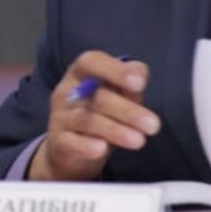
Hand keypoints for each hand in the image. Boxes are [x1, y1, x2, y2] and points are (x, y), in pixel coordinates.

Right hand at [28, 52, 155, 180]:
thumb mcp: (117, 94)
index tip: (140, 84)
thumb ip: (129, 84)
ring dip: (115, 131)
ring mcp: (60, 117)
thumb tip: (140, 73)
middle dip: (127, 111)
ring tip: (138, 140)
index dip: (115, 70)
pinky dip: (86, 146)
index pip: (92, 62)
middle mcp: (67, 92)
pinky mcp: (57, 142)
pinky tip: (101, 149)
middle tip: (153, 125)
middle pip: (97, 97)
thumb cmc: (99, 113)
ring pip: (87, 121)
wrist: (71, 148)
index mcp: (81, 73)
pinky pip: (70, 142)